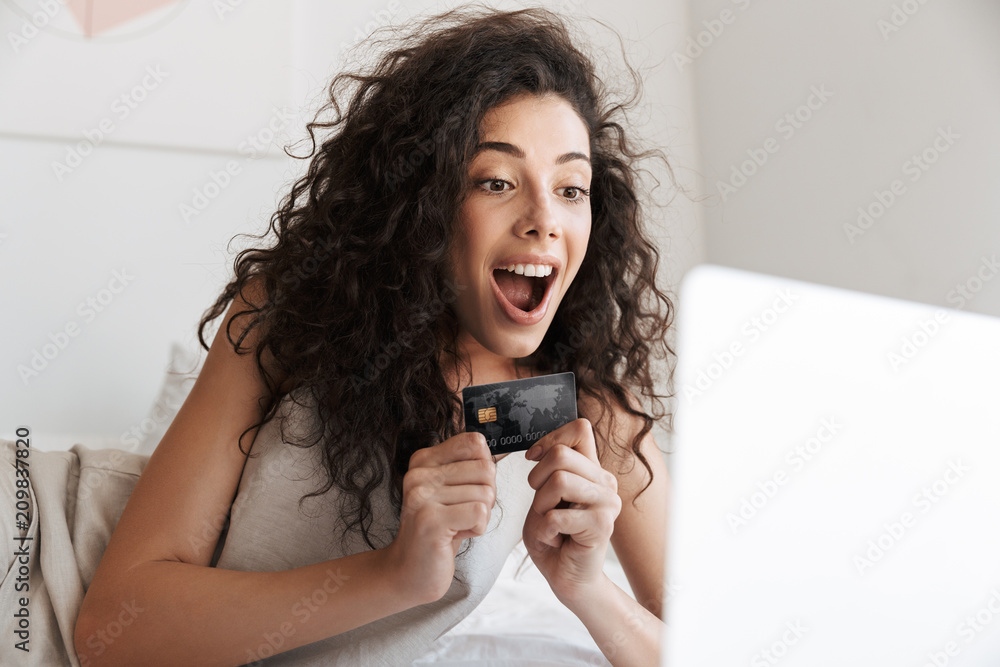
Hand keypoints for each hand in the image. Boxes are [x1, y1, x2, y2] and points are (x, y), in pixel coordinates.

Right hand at [383, 432, 501, 605]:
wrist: (409, 571)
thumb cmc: (439, 529)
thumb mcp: (451, 490)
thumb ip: (469, 466)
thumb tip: (497, 451)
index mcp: (423, 460)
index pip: (474, 443)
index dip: (484, 469)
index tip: (468, 489)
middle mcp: (419, 474)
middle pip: (486, 470)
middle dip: (486, 496)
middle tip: (463, 513)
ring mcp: (422, 496)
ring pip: (486, 494)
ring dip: (480, 516)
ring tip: (456, 525)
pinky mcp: (431, 521)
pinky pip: (480, 514)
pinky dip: (477, 529)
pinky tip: (456, 535)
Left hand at [522, 418, 620, 605]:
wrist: (566, 577)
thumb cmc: (552, 536)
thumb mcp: (544, 495)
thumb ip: (549, 470)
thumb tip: (538, 450)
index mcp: (591, 469)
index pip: (579, 428)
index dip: (549, 440)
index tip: (533, 460)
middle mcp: (604, 481)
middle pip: (562, 454)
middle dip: (537, 480)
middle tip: (542, 505)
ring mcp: (607, 502)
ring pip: (560, 480)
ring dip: (542, 506)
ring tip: (549, 522)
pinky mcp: (603, 525)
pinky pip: (557, 516)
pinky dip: (545, 530)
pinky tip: (555, 539)